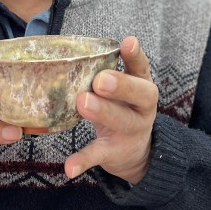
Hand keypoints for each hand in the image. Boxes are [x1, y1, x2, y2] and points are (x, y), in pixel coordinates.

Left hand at [64, 36, 157, 183]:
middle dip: (121, 85)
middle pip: (140, 94)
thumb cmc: (121, 108)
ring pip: (121, 121)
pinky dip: (83, 161)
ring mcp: (131, 131)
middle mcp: (142, 108)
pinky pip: (99, 155)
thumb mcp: (120, 90)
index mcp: (141, 86)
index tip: (128, 42)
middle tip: (101, 80)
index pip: (141, 67)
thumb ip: (104, 73)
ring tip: (83, 103)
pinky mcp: (115, 152)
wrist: (136, 153)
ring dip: (103, 112)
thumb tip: (68, 54)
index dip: (136, 55)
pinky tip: (69, 167)